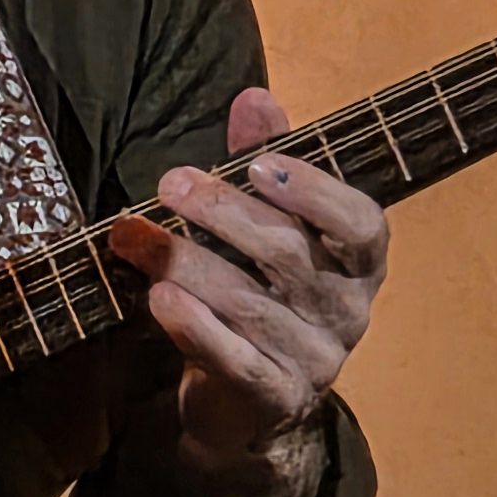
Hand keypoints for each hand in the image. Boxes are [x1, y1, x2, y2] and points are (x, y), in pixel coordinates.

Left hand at [105, 88, 387, 496]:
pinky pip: (236, 360)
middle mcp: (348, 311)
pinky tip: (159, 297)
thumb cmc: (262, 291)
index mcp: (358, 263)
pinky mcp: (275, 397)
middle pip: (289, 256)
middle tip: (170, 185)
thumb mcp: (267, 222)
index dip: (316, 192)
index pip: (361, 224)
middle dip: (225, 214)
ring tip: (135, 236)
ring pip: (250, 305)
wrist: (247, 400)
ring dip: (188, 264)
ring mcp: (316, 360)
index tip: (259, 164)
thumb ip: (265, 158)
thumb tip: (255, 96)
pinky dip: (195, 328)